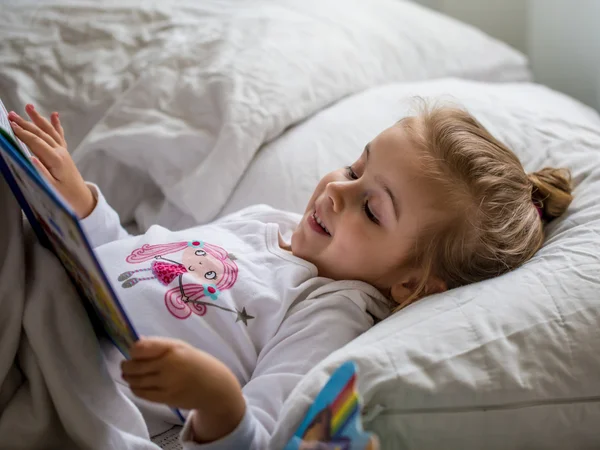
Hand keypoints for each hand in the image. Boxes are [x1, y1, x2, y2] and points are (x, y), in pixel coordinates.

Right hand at [8, 104, 95, 218]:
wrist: (81, 200)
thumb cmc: (65, 196)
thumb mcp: (50, 188)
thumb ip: (41, 172)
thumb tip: (30, 157)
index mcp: (56, 160)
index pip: (36, 142)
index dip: (22, 133)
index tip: (9, 125)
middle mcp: (60, 152)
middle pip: (41, 134)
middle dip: (25, 123)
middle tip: (10, 114)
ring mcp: (63, 152)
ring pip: (49, 132)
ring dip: (38, 119)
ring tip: (28, 107)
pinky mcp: (64, 154)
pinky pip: (59, 137)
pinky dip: (56, 125)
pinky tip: (55, 115)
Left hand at [122, 337, 245, 441]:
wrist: (214, 387)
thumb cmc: (197, 363)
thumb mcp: (182, 347)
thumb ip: (160, 345)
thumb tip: (137, 342)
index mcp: (173, 348)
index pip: (140, 348)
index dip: (133, 350)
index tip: (134, 352)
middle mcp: (168, 365)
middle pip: (135, 365)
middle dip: (126, 365)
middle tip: (125, 364)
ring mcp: (166, 383)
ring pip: (136, 380)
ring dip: (128, 377)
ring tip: (128, 374)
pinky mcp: (166, 398)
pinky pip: (142, 393)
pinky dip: (135, 389)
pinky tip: (135, 385)